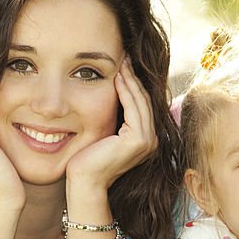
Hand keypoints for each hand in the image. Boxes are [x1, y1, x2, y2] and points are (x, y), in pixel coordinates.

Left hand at [66, 58, 158, 188]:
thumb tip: (111, 94)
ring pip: (140, 102)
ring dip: (130, 80)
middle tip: (124, 57)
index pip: (142, 105)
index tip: (124, 65)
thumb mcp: (105, 134)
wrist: (85, 181)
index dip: (134, 84)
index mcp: (147, 140)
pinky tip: (117, 77)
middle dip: (134, 78)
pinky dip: (125, 91)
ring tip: (121, 63)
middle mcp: (153, 141)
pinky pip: (133, 108)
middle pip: (144, 100)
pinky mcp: (139, 140)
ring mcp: (148, 141)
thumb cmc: (88, 160)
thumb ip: (114, 119)